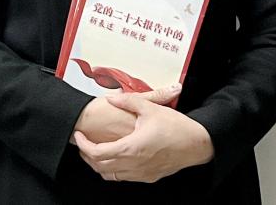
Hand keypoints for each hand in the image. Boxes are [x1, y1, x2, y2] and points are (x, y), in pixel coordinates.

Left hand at [73, 92, 213, 183]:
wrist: (196, 144)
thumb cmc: (176, 127)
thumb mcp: (150, 108)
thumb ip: (128, 101)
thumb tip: (112, 98)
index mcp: (131, 147)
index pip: (98, 152)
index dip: (84, 145)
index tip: (79, 136)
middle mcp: (134, 164)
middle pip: (100, 167)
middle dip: (87, 156)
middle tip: (82, 144)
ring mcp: (141, 173)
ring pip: (110, 176)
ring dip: (99, 165)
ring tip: (95, 151)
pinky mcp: (148, 177)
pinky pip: (124, 178)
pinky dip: (113, 170)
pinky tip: (116, 158)